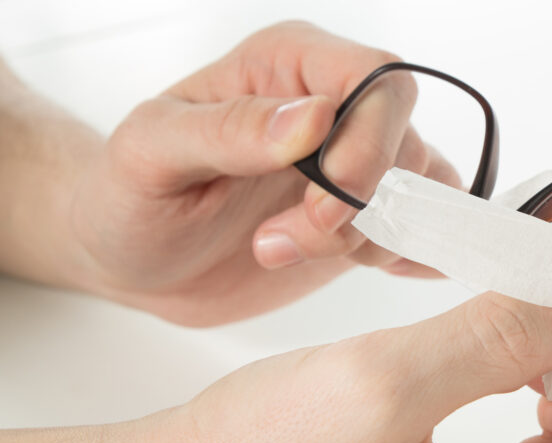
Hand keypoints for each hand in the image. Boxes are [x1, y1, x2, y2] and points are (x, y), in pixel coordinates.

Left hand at [68, 22, 457, 325]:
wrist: (137, 261)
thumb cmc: (129, 196)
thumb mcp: (152, 153)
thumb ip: (229, 130)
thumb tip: (314, 117)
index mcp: (287, 67)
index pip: (377, 80)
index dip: (371, 142)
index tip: (323, 207)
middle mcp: (335, 110)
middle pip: (405, 144)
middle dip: (360, 208)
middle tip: (280, 244)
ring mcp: (355, 168)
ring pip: (420, 194)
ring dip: (369, 239)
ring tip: (282, 252)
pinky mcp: (366, 221)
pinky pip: (423, 229)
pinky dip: (410, 254)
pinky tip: (360, 266)